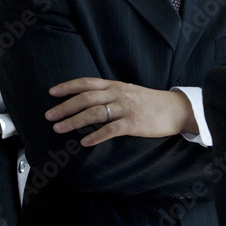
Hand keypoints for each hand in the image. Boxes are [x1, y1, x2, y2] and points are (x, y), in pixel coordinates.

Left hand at [46, 78, 195, 145]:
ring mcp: (126, 108)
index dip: (68, 87)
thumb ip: (110, 94)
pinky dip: (96, 136)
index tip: (52, 92)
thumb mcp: (129, 91)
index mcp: (115, 85)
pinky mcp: (134, 123)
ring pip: (94, 113)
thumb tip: (88, 101)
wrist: (175, 109)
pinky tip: (85, 142)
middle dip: (65, 107)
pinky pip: (111, 129)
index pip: (87, 82)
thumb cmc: (150, 102)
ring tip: (59, 129)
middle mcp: (118, 94)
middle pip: (86, 98)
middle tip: (49, 116)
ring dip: (74, 121)